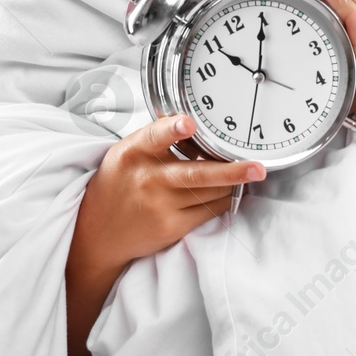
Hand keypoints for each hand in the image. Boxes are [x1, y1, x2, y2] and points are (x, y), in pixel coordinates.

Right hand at [71, 114, 264, 271]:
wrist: (98, 233)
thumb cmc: (119, 183)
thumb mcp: (127, 152)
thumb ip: (157, 138)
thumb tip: (197, 125)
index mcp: (133, 153)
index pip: (154, 137)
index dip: (173, 129)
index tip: (189, 122)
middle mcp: (148, 180)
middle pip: (196, 174)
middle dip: (231, 171)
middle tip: (257, 167)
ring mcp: (161, 207)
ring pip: (211, 192)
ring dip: (231, 182)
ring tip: (244, 171)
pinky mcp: (172, 227)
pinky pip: (209, 211)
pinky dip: (223, 199)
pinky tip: (226, 191)